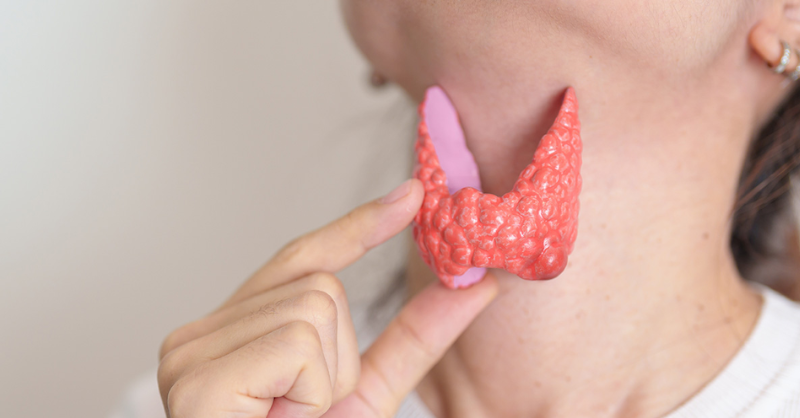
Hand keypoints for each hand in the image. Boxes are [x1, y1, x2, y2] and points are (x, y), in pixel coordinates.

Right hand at [157, 179, 498, 417]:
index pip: (299, 259)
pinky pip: (299, 341)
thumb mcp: (366, 393)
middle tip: (299, 414)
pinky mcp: (198, 376)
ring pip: (316, 308)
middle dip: (338, 358)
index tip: (411, 197)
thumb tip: (472, 287)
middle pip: (320, 285)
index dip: (357, 227)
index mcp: (233, 334)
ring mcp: (190, 353)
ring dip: (326, 382)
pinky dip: (312, 393)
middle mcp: (199, 334)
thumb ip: (413, 338)